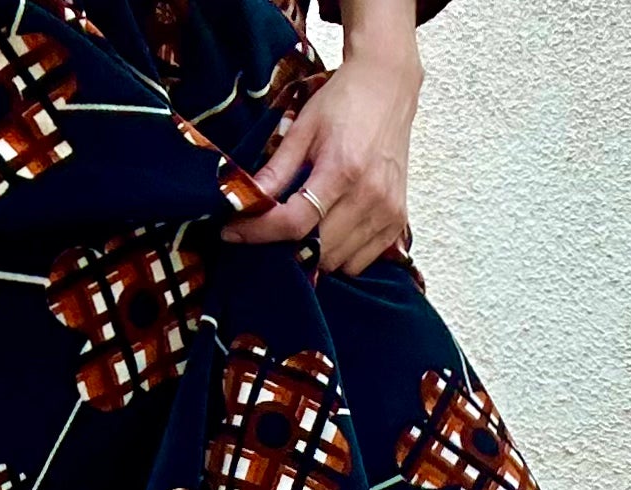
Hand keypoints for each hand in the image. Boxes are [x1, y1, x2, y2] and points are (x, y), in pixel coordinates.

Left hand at [221, 35, 423, 276]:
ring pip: (337, 263)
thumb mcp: (302, 129)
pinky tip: (329, 233)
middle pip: (316, 250)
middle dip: (285, 246)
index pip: (295, 222)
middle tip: (269, 230)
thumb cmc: (345, 102)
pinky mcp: (397, 221)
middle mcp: (369, 196)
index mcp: (342, 170)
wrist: (388, 87)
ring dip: (313, 255)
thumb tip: (243, 201)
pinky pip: (360, 263)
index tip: (233, 232)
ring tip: (302, 230)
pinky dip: (340, 257)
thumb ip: (276, 171)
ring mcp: (386, 212)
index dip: (259, 232)